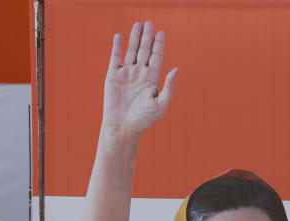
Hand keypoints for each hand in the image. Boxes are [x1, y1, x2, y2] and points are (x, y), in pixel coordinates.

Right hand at [102, 21, 177, 138]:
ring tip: (138, 25)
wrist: (123, 127)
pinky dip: (117, 47)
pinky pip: (115, 58)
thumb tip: (176, 69)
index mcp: (152, 79)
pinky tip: (120, 36)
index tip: (161, 32)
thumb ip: (169, 87)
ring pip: (131, 51)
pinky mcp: (113, 76)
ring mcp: (126, 74)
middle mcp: (140, 74)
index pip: (156, 57)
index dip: (159, 45)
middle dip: (147, 37)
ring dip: (134, 38)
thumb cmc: (144, 120)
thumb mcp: (161, 104)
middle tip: (149, 23)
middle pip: (144, 51)